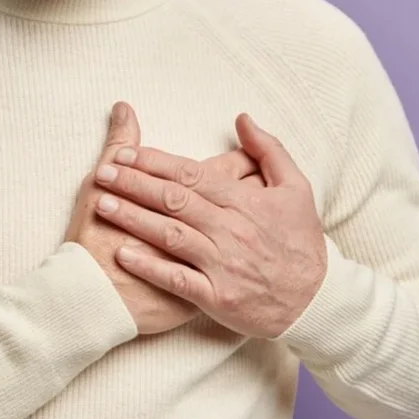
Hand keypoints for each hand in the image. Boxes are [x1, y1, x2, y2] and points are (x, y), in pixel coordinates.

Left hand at [92, 110, 327, 338]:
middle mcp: (230, 230)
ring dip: (134, 218)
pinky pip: (177, 279)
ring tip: (102, 204)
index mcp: (244, 202)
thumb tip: (242, 118)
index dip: (154, 163)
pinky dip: (149, 266)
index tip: (124, 153)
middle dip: (134, 184)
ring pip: (171, 235)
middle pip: (174, 200)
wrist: (317, 300)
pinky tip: (123, 253)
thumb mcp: (297, 187)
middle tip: (102, 172)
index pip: (191, 174)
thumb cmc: (302, 242)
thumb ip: (269, 150)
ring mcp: (222, 264)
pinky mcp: (217, 298)